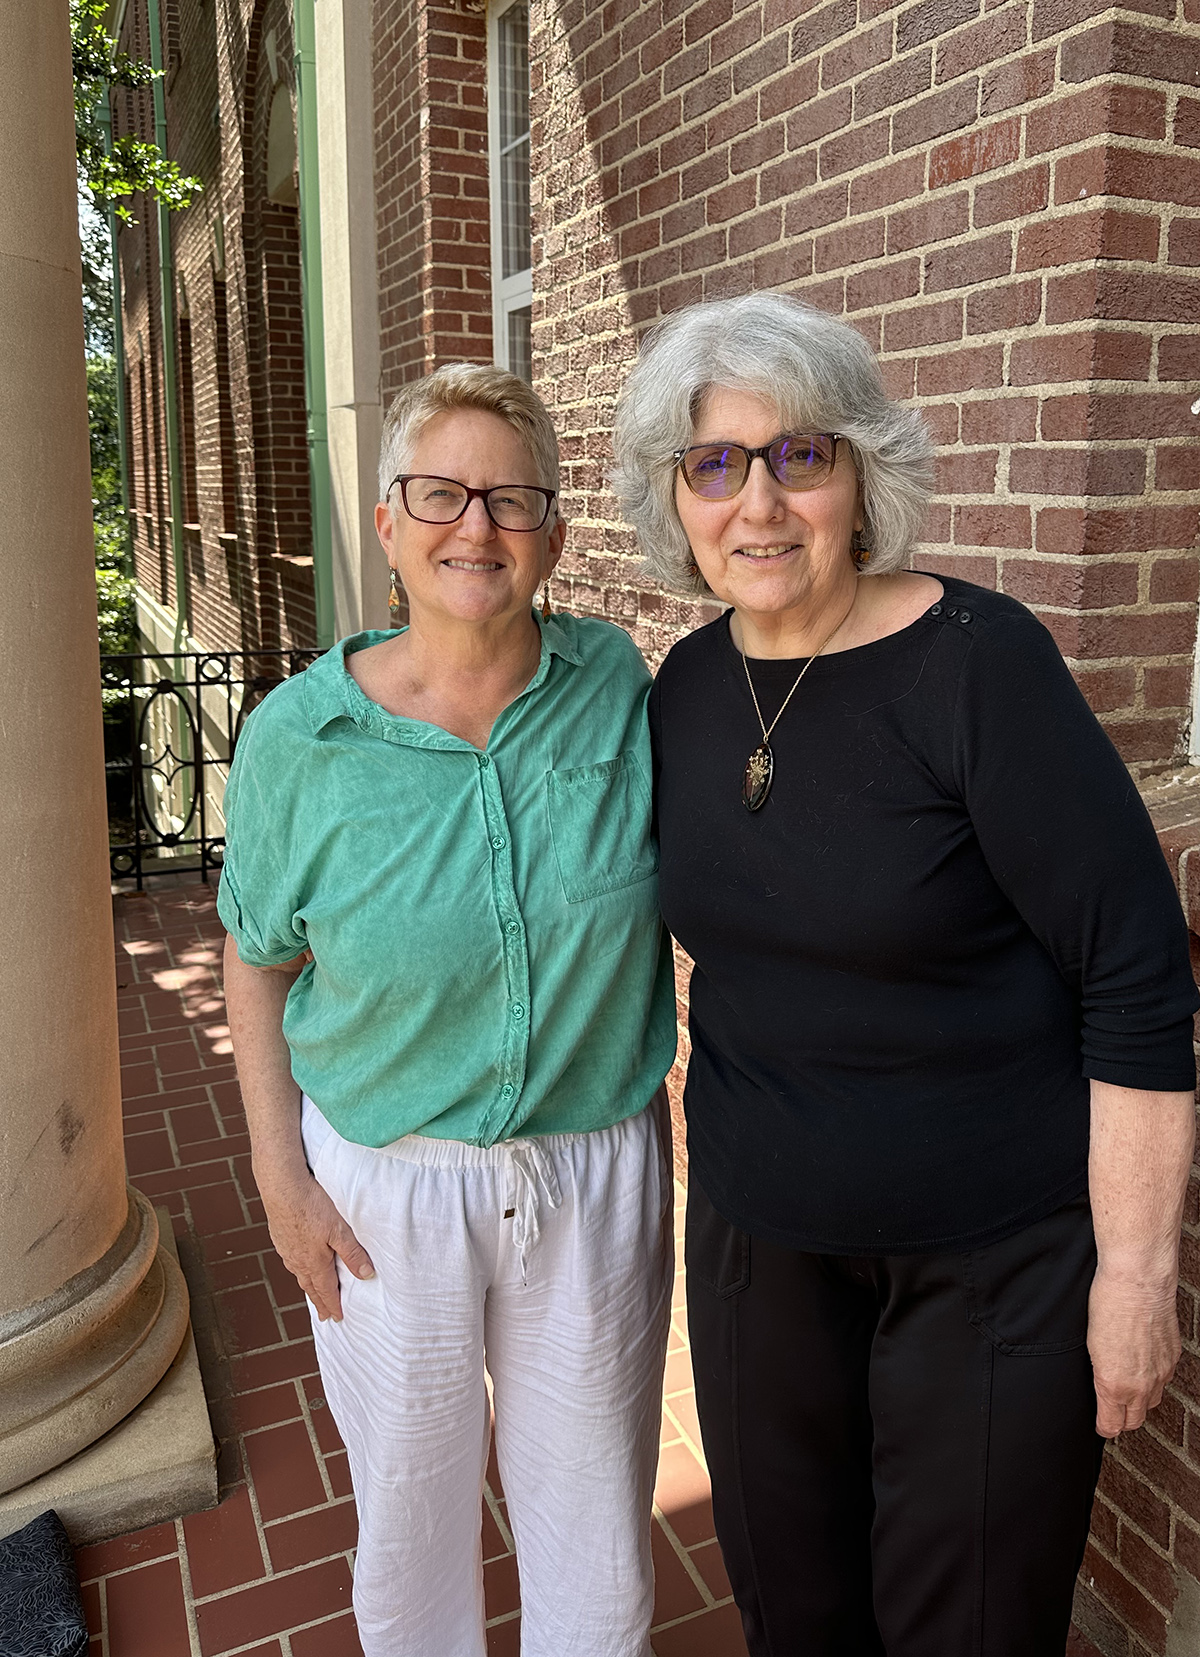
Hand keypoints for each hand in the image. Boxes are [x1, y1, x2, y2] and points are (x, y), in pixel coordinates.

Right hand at [258, 1169, 374, 1322]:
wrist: (281, 1187)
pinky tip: (298, 1263)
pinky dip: (298, 1269)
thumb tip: (366, 1275)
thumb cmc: (311, 1205)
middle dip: (320, 1302)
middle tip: (325, 1316)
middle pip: (311, 1287)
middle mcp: (297, 1260)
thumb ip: (352, 1253)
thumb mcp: (339, 1229)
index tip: (338, 1318)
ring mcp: (286, 1249)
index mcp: (314, 1262)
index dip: (334, 1305)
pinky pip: (290, 1260)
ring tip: (313, 1293)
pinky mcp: (279, 1237)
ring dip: (308, 1286)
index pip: (326, 1290)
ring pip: (299, 1274)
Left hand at [1087, 1267, 1180, 1437]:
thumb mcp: (1090, 1344)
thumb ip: (1099, 1374)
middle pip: (1134, 1421)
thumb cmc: (1108, 1304)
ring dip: (1139, 1401)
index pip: (1111, 1425)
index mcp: (1113, 1384)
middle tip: (1112, 1412)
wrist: (1138, 1281)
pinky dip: (1153, 1380)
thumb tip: (1101, 1385)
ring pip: (1151, 1403)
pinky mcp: (1173, 1359)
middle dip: (1122, 1420)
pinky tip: (1143, 1367)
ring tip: (1127, 1390)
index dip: (1103, 1427)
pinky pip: (1163, 1381)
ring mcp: (1160, 1373)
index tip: (1100, 1425)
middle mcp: (1140, 1385)